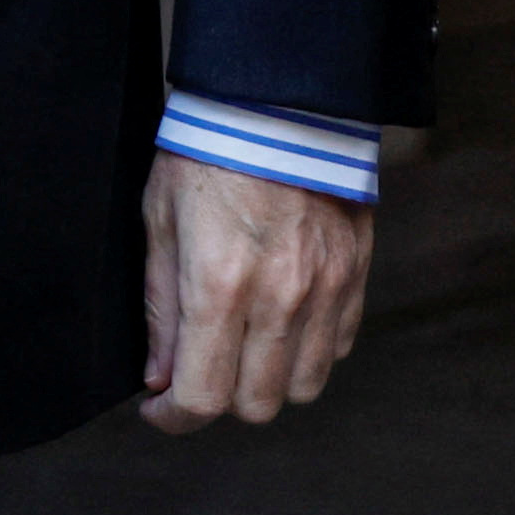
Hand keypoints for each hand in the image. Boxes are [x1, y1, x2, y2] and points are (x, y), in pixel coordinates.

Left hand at [138, 151, 369, 431]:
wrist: (277, 96)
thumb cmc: (206, 150)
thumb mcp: (160, 220)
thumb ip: (161, 308)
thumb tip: (160, 377)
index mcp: (219, 285)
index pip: (202, 397)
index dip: (174, 417)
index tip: (160, 408)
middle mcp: (279, 298)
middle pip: (256, 404)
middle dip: (220, 398)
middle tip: (200, 367)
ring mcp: (325, 288)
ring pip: (302, 386)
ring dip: (269, 380)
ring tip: (243, 344)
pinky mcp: (354, 273)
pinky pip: (338, 346)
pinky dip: (308, 349)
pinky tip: (282, 318)